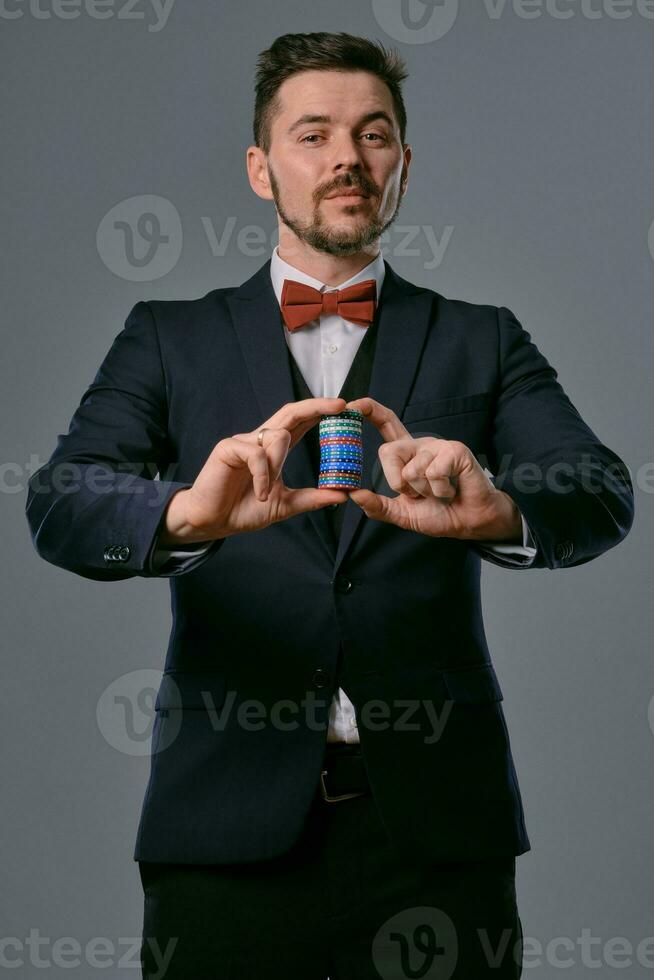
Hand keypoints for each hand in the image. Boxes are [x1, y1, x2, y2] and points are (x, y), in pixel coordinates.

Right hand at [160, 398, 349, 543]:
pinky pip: (257, 455)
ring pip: (277, 436)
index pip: (301, 423)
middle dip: (316, 406)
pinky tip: (260, 493)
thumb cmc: (243, 510)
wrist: (213, 522)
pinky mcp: (228, 448)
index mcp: (274, 449)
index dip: (320, 413)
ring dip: (279, 465)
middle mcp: (260, 440)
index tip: (344, 409)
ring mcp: (244, 441)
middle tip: (339, 406)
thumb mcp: (286, 505)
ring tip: (268, 492)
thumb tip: (344, 495)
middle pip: (291, 413)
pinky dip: (263, 476)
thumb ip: (312, 498)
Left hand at [343, 397, 521, 541]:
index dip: (369, 410)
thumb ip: (377, 506)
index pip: (386, 423)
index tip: (351, 406)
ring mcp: (438, 445)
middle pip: (387, 452)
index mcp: (406, 454)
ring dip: (424, 491)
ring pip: (411, 469)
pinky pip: (433, 472)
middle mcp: (420, 445)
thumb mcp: (401, 513)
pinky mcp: (455, 450)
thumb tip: (353, 494)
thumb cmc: (439, 513)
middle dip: (398, 483)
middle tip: (419, 494)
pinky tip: (452, 489)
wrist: (469, 522)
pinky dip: (441, 490)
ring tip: (440, 492)